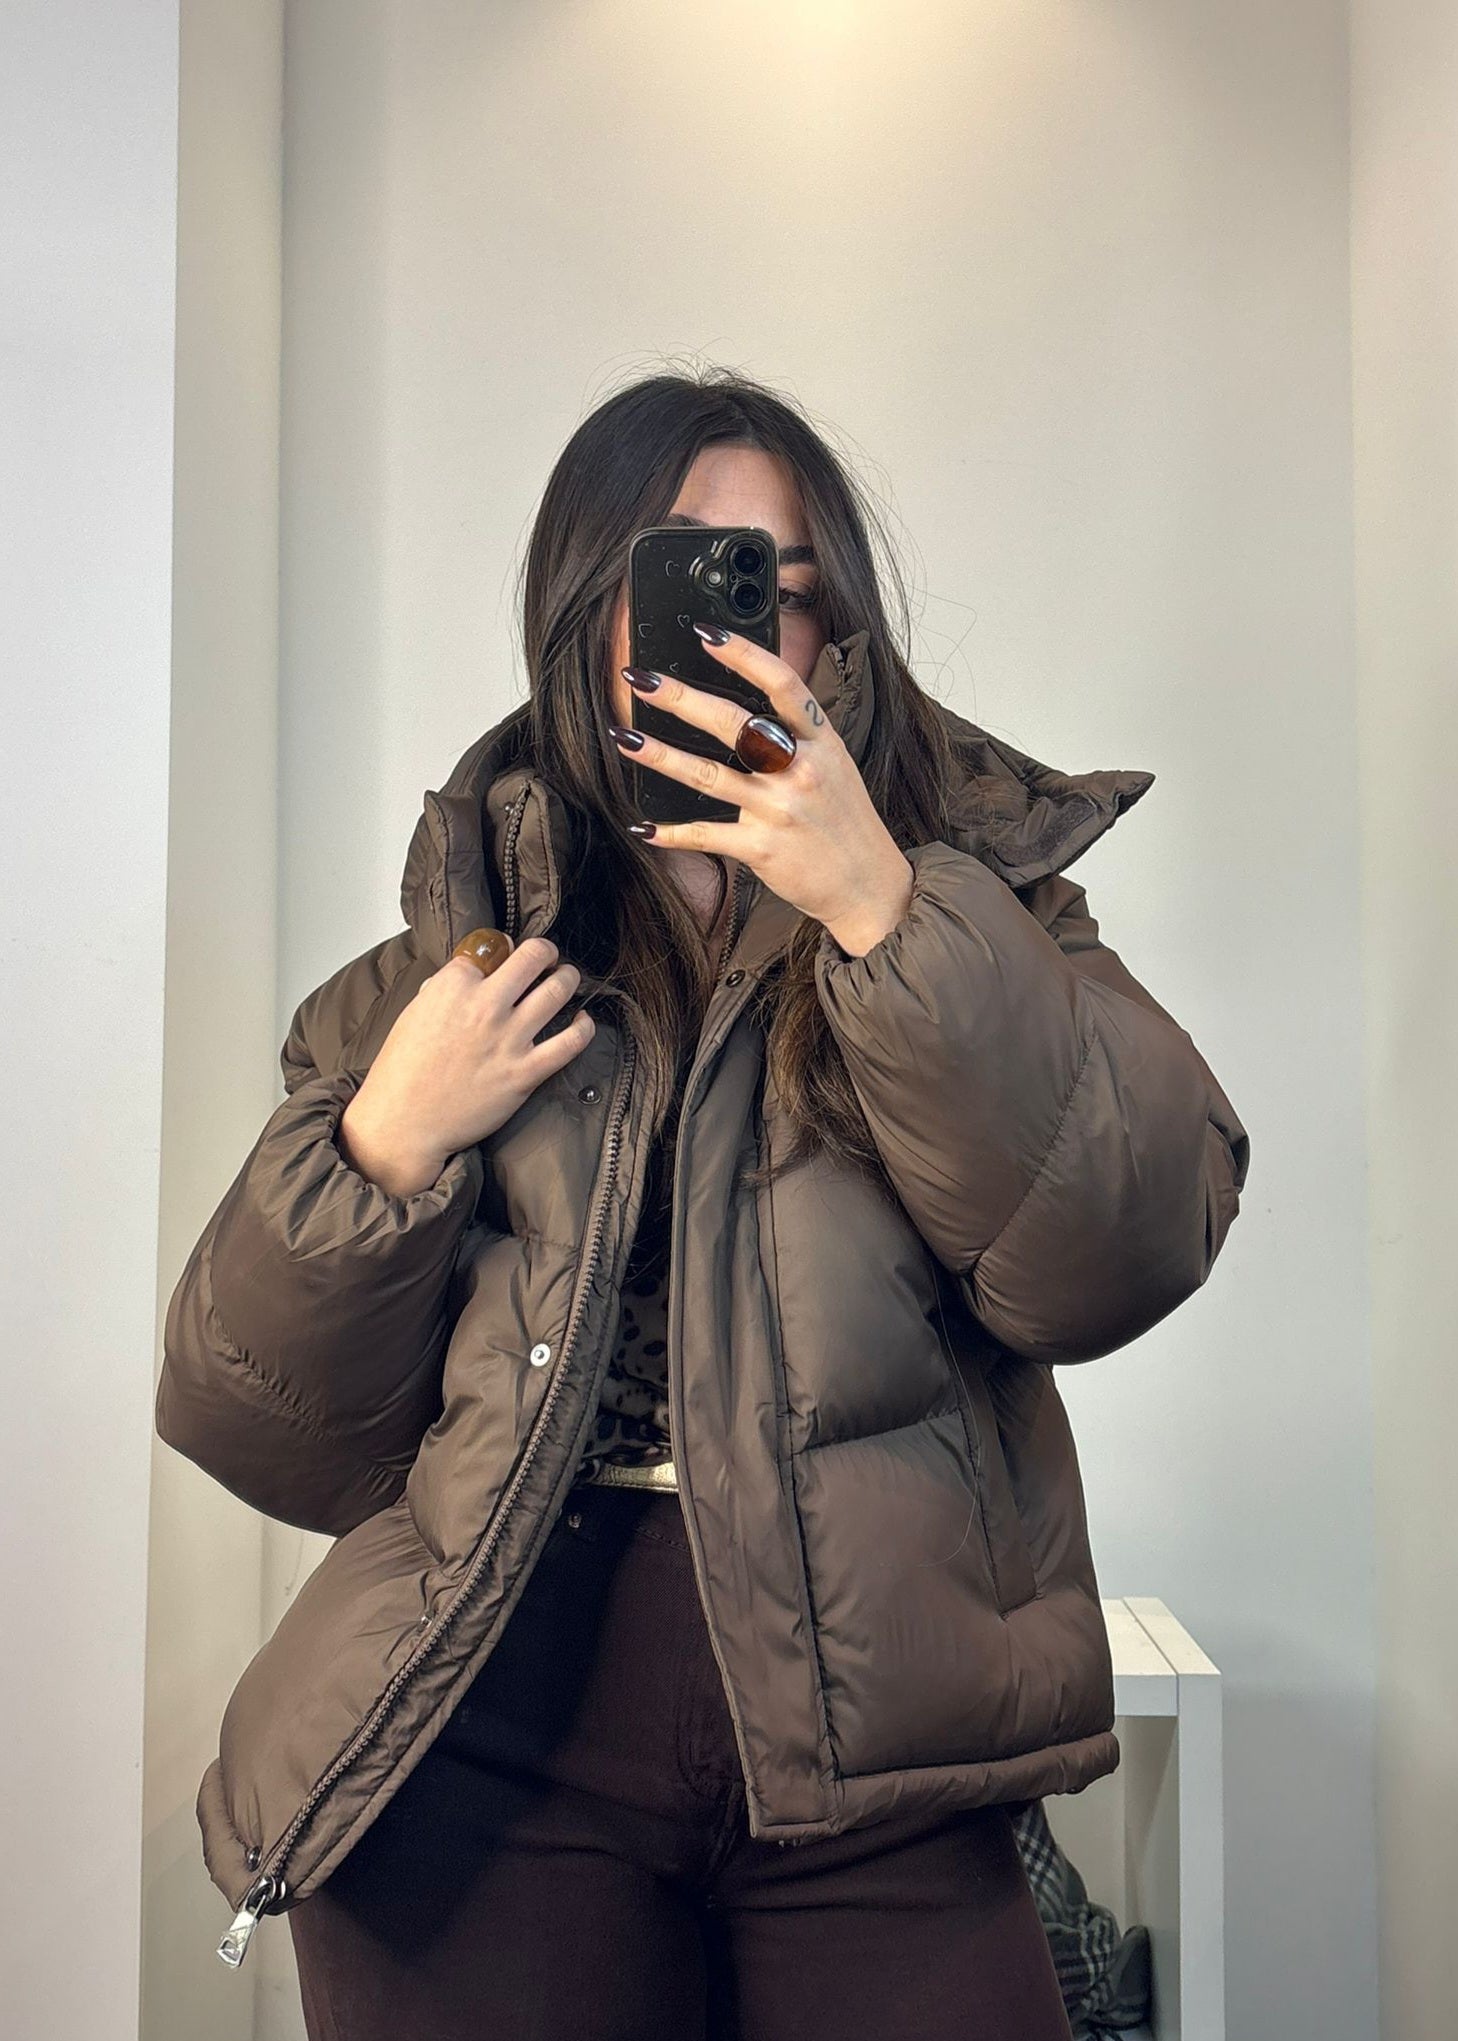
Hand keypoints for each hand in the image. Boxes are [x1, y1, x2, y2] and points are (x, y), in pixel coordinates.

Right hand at [337, 937, 595, 1196]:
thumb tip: (469, 973)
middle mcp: (484, 1005)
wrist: (405, 1122)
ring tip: (567, 980)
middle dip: (547, 951)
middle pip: (534, 956)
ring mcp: (508, 1038)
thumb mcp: (414, 1013)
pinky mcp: (525, 1072)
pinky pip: (571, 1042)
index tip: (506, 958)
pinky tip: (582, 1021)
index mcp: (452, 986)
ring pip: (559, 990)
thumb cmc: (402, 1070)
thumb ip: (443, 989)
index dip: (501, 951)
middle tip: (549, 958)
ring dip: (569, 979)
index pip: (490, 948)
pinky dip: (584, 1027)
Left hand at [612, 624, 913, 956]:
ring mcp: (779, 809)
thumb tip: (747, 702)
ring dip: (661, 756)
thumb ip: (797, 734)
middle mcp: (800, 770)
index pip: (782, 684)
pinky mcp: (762, 848)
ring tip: (625, 738)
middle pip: (734, 724)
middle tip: (640, 680)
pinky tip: (643, 825)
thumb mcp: (834, 763)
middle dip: (681, 698)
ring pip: (709, 775)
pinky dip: (672, 832)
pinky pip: (707, 835)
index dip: (744, 655)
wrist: (866, 883)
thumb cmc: (844, 819)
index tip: (706, 634)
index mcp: (820, 741)